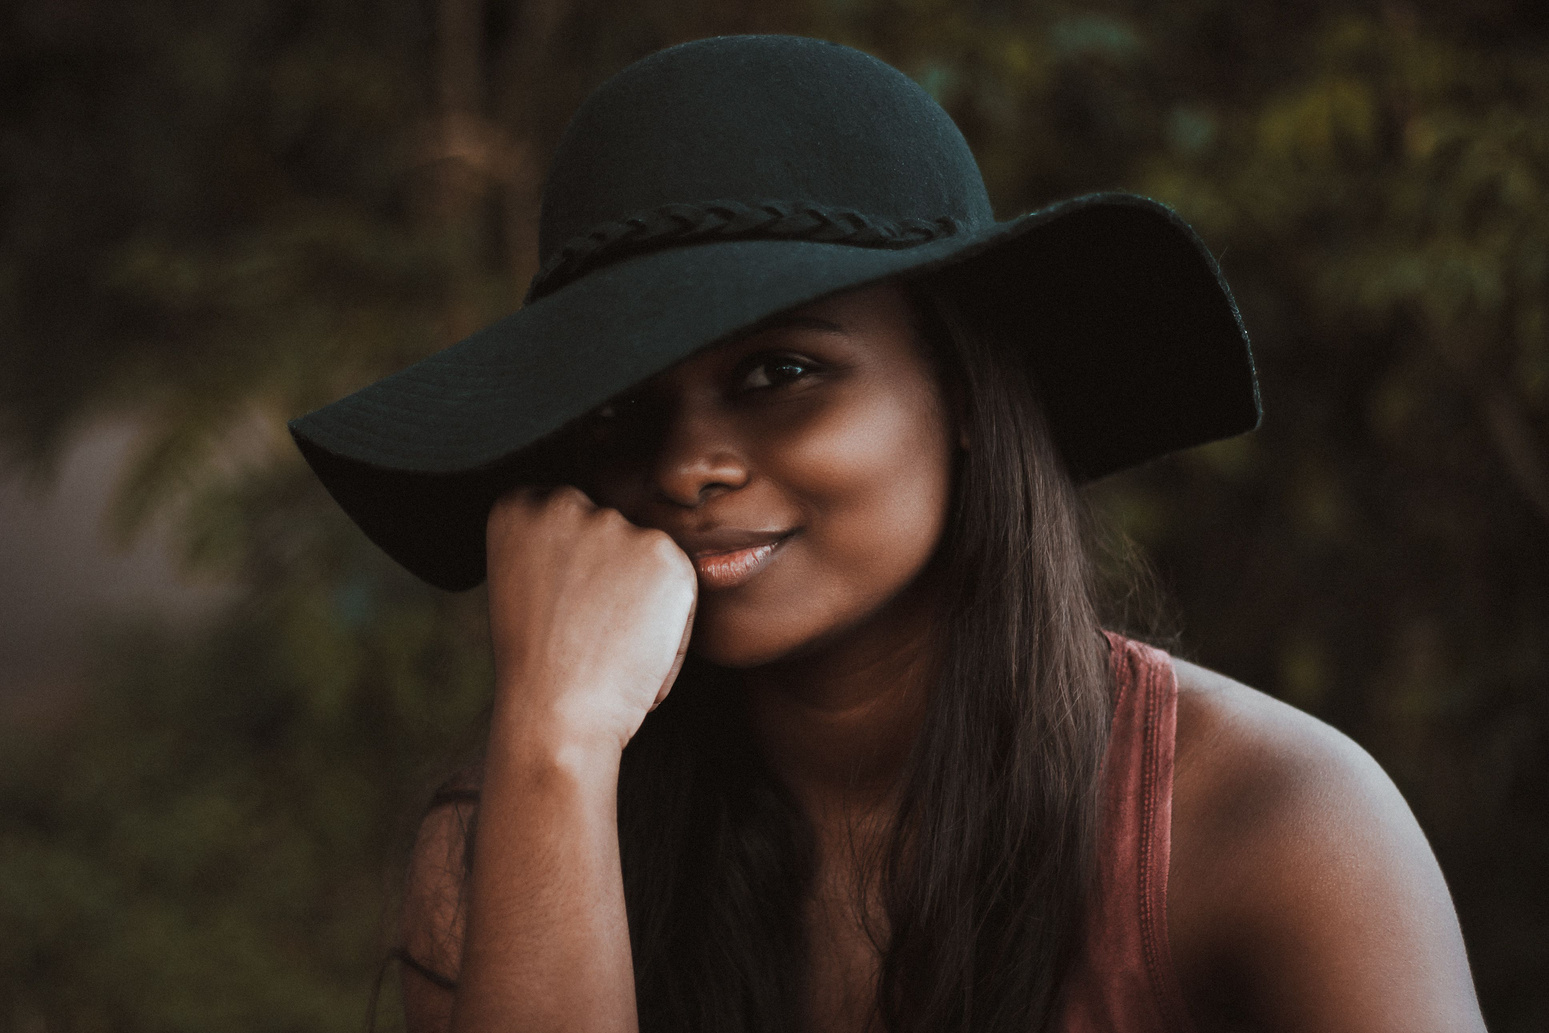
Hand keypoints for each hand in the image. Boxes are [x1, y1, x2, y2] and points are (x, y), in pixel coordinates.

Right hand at [484, 485, 696, 754]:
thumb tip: (598, 537)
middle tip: (587, 631)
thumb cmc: (538, 666)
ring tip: (609, 647)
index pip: (565, 516)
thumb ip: (553, 546)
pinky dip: (673, 627)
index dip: (573, 567)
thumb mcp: (524, 585)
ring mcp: (616, 524)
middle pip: (610, 532)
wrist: (556, 714)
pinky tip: (637, 653)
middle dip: (611, 576)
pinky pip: (681, 587)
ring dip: (643, 599)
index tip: (562, 606)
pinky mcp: (665, 553)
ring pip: (647, 559)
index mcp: (518, 506)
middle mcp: (564, 502)